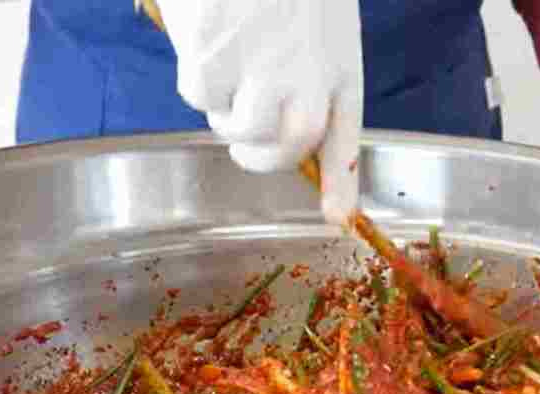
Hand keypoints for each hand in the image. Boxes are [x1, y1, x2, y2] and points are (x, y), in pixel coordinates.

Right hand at [155, 0, 363, 224]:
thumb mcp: (327, 30)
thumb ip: (323, 94)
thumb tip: (319, 171)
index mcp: (339, 64)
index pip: (344, 138)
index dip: (341, 184)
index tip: (336, 217)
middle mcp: (305, 75)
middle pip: (280, 150)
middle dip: (259, 150)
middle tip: (246, 133)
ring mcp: (257, 67)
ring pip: (233, 125)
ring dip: (225, 107)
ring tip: (231, 59)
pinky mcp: (210, 54)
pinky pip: (197, 94)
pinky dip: (195, 75)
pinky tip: (209, 38)